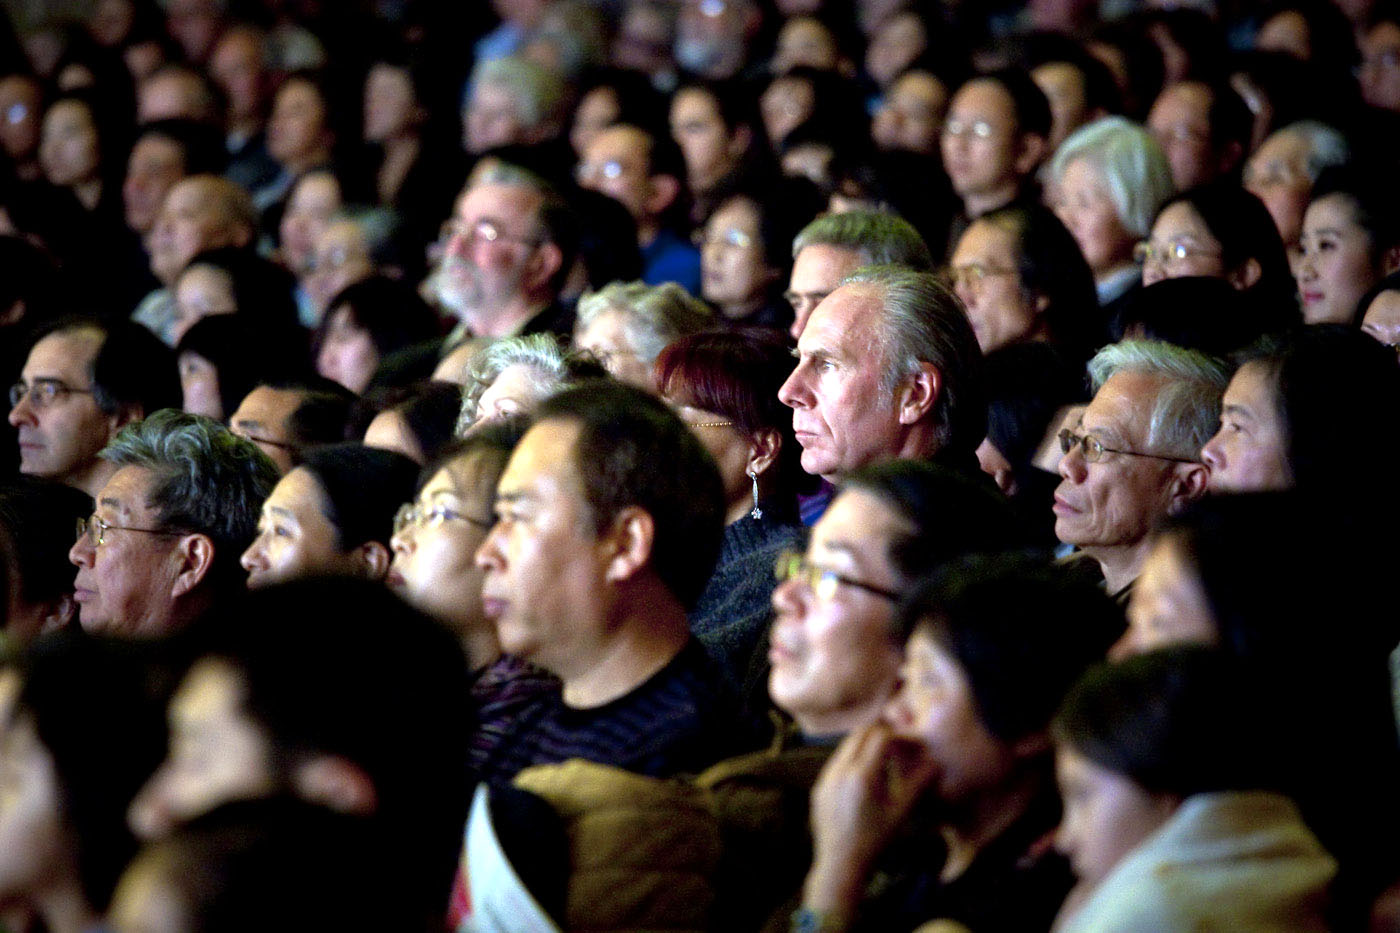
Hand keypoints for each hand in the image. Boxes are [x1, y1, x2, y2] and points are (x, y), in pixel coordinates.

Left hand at [801, 722, 940, 914]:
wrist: (841, 864)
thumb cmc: (875, 840)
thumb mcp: (900, 813)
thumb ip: (918, 784)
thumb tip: (935, 764)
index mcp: (862, 775)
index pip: (880, 736)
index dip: (898, 736)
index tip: (910, 746)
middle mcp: (840, 770)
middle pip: (860, 733)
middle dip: (881, 733)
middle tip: (898, 744)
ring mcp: (826, 778)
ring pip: (846, 746)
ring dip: (865, 744)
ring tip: (883, 759)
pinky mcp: (819, 787)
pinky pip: (836, 762)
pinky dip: (852, 759)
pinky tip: (865, 776)